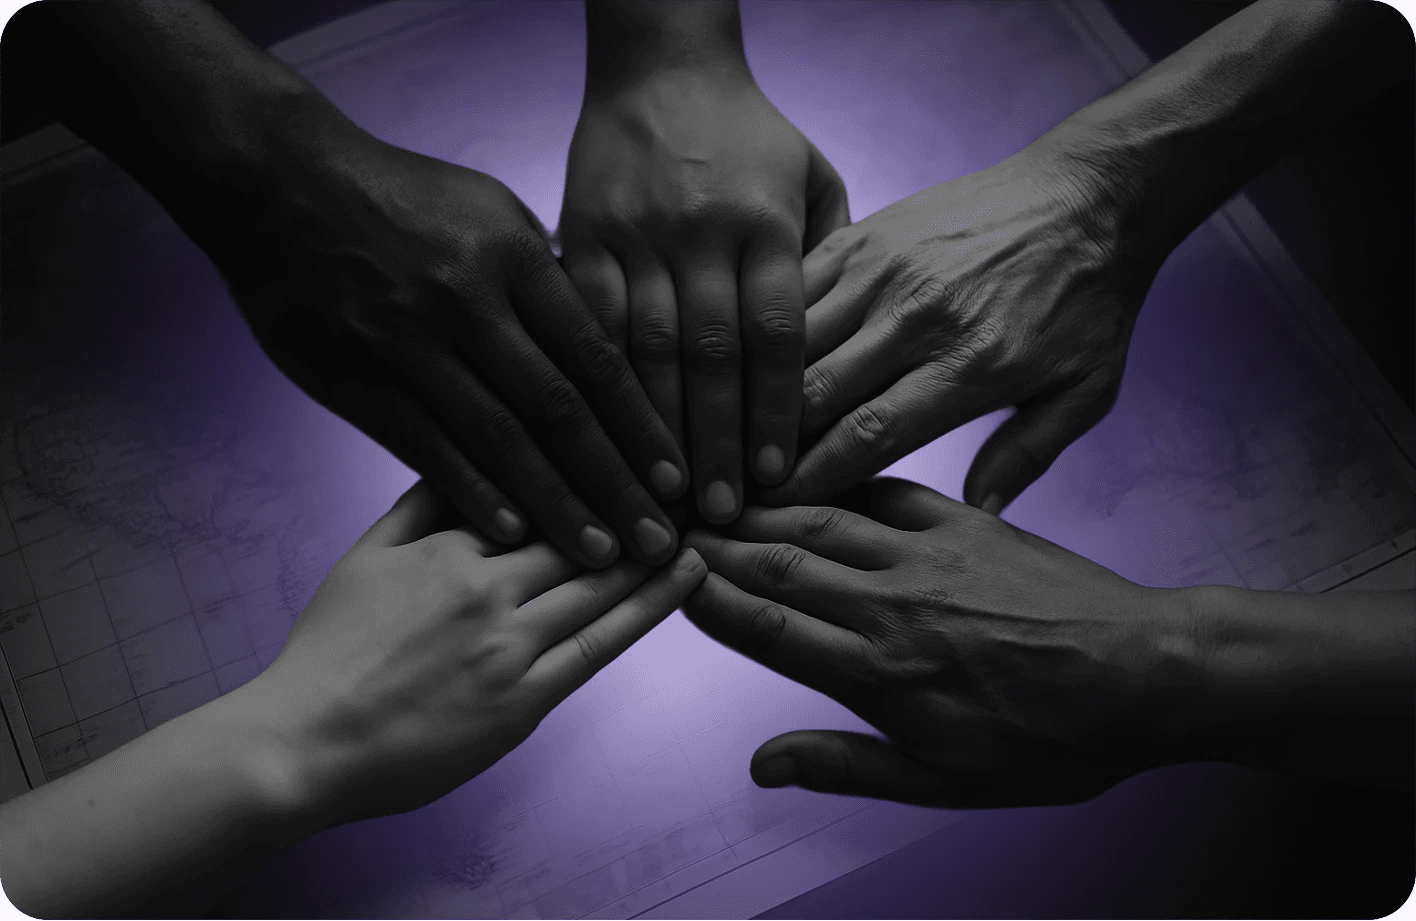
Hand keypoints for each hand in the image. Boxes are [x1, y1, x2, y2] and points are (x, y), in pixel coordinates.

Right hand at [204, 130, 689, 568]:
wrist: (278, 185)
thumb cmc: (403, 197)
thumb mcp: (492, 210)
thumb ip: (548, 278)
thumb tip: (607, 333)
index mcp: (514, 258)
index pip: (595, 357)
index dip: (640, 426)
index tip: (677, 478)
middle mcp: (468, 302)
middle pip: (559, 410)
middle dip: (615, 481)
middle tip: (658, 538)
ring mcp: (409, 344)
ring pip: (497, 438)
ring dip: (554, 503)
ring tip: (600, 553)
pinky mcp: (356, 379)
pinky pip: (425, 446)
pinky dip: (472, 490)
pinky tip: (513, 531)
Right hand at [247, 482, 706, 823]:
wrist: (304, 742)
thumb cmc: (330, 650)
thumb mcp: (364, 554)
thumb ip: (419, 502)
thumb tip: (472, 455)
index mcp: (447, 541)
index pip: (538, 485)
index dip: (594, 461)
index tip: (641, 438)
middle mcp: (484, 582)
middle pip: (581, 525)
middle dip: (641, 493)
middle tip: (696, 464)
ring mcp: (508, 642)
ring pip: (601, 578)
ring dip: (658, 542)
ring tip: (708, 510)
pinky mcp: (524, 698)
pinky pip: (601, 644)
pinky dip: (650, 606)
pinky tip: (686, 575)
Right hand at [560, 66, 849, 522]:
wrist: (658, 65)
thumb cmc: (750, 135)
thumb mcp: (812, 180)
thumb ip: (829, 261)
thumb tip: (836, 356)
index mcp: (766, 221)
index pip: (776, 334)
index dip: (777, 411)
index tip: (779, 476)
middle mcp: (699, 231)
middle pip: (709, 356)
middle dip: (716, 442)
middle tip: (722, 514)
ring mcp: (633, 234)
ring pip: (642, 349)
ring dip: (653, 431)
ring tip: (665, 497)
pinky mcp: (579, 234)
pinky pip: (584, 322)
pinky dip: (593, 385)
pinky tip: (601, 439)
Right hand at [682, 478, 1197, 807]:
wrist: (1147, 674)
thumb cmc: (1054, 741)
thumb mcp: (947, 782)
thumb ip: (847, 765)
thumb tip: (763, 766)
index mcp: (880, 671)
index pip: (766, 626)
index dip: (706, 599)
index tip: (663, 575)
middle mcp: (891, 603)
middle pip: (778, 562)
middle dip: (715, 542)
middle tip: (665, 519)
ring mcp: (927, 554)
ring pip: (820, 518)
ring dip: (760, 506)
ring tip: (714, 492)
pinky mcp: (965, 521)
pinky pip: (885, 489)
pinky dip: (837, 477)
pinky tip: (807, 469)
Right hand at [765, 147, 1153, 512]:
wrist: (1090, 193)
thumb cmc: (1089, 298)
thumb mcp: (1085, 390)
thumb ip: (1026, 455)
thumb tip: (977, 514)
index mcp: (969, 364)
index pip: (867, 436)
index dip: (812, 479)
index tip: (776, 509)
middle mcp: (916, 317)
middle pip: (814, 393)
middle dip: (768, 445)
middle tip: (738, 479)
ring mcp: (884, 270)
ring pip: (791, 339)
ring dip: (757, 389)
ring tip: (731, 427)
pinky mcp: (866, 235)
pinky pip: (796, 286)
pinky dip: (768, 326)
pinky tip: (751, 360)